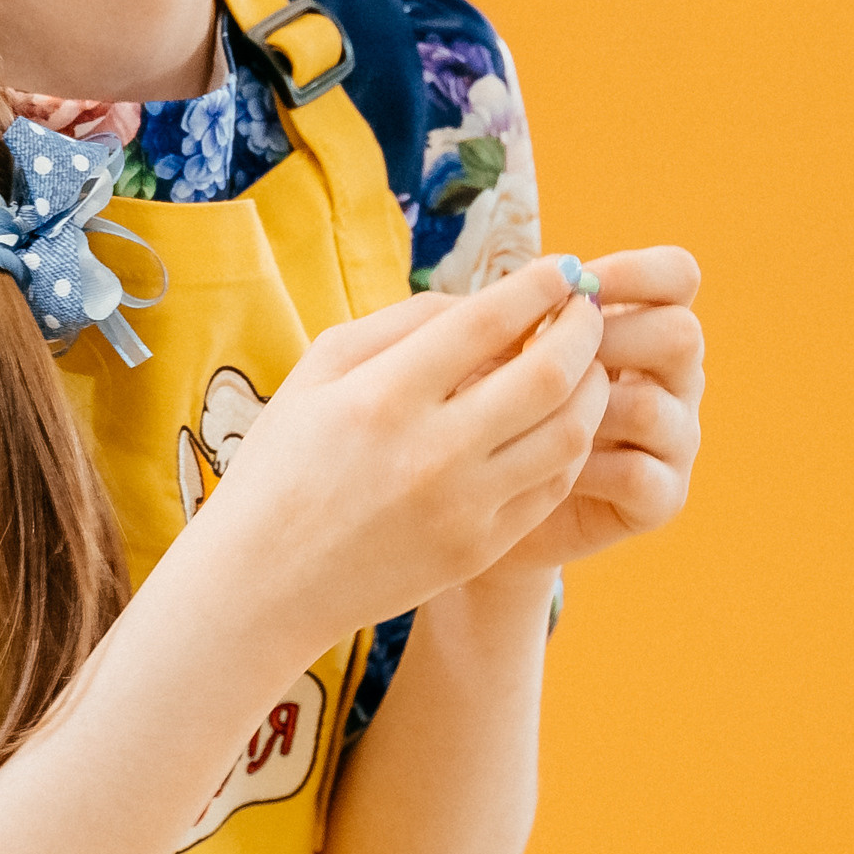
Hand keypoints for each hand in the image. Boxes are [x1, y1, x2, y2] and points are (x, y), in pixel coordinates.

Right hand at [195, 254, 609, 649]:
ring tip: (585, 364)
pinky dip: (569, 444)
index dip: (541, 285)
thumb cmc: (282, 463)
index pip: (490, 321)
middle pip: (549, 373)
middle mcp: (430, 452)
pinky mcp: (478, 549)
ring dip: (592, 386)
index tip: (562, 269)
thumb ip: (402, 324)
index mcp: (382, 395)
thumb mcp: (317, 370)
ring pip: (569, 433)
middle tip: (589, 308)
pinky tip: (559, 421)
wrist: (261, 584)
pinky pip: (553, 485)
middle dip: (584, 328)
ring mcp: (461, 507)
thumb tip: (483, 303)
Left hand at [494, 245, 703, 574]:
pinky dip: (583, 470)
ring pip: (653, 407)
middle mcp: (674, 378)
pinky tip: (535, 470)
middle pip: (681, 335)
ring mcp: (676, 438)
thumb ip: (524, 315)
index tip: (576, 283)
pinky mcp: (663, 497)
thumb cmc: (486, 409)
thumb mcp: (499, 351)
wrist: (480, 503)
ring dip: (582, 410)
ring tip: (524, 421)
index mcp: (645, 325)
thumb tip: (536, 286)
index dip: (636, 271)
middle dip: (609, 338)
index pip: (677, 276)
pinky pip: (639, 474)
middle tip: (545, 355)